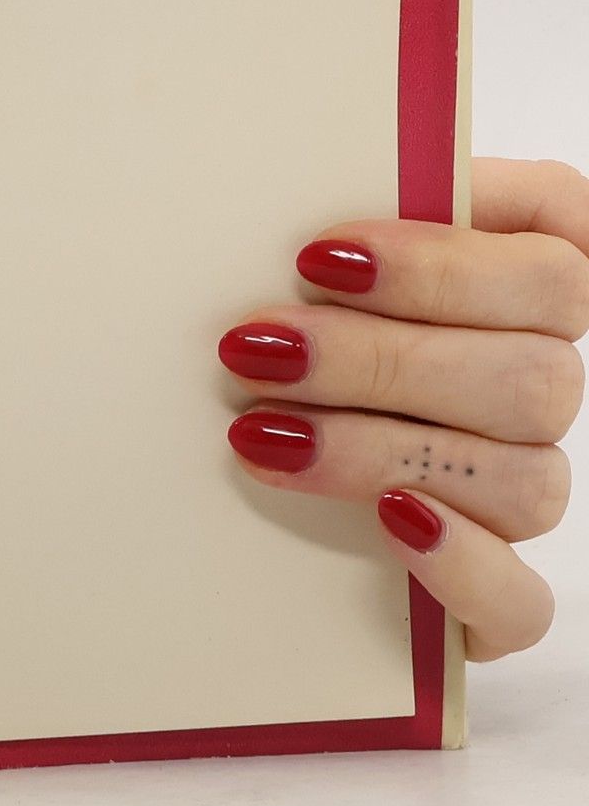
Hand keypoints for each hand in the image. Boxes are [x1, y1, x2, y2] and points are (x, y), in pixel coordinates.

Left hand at [222, 157, 588, 660]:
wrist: (247, 427)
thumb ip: (330, 214)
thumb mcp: (303, 256)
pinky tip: (387, 521)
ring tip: (259, 430)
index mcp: (522, 276)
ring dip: (378, 448)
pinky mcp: (493, 590)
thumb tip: (278, 206)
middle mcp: (542, 378)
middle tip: (256, 349)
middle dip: (377, 359)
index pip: (560, 241)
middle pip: (530, 369)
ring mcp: (524, 486)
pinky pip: (521, 599)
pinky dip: (458, 563)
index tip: (316, 255)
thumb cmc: (281, 316)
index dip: (443, 257)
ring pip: (520, 474)